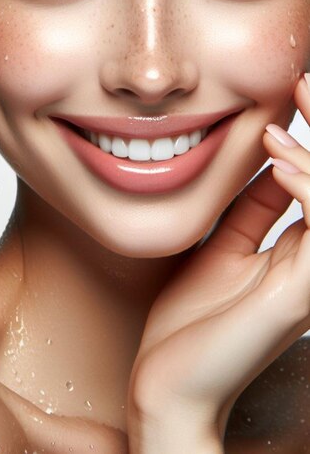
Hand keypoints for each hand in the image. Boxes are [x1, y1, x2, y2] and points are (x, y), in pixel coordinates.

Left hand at [127, 76, 309, 452]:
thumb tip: (271, 165)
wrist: (169, 382)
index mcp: (297, 254)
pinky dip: (308, 189)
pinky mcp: (297, 296)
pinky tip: (281, 162)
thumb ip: (253, 212)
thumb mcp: (221, 250)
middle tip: (307, 81)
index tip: (297, 90)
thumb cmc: (189, 322)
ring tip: (286, 116)